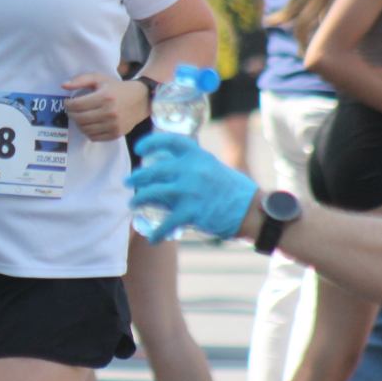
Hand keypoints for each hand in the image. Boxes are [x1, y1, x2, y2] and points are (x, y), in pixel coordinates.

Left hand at [62, 74, 147, 140]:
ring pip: (85, 129)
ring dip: (78, 123)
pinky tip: (89, 123)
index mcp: (105, 97)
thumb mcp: (99, 78)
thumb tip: (63, 85)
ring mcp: (113, 125)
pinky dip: (88, 131)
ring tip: (80, 116)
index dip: (68, 104)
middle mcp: (109, 112)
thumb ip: (80, 80)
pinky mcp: (116, 134)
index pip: (77, 105)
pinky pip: (94, 137)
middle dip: (71, 114)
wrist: (140, 100)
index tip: (67, 102)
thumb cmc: (116, 88)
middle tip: (71, 110)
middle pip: (79, 118)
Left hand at [125, 132, 259, 242]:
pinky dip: (157, 232)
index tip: (139, 149)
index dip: (151, 142)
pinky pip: (166, 222)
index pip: (169, 141)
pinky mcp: (191, 211)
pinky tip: (152, 239)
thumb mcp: (213, 168)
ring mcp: (189, 190)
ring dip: (138, 199)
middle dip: (137, 177)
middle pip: (154, 170)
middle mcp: (191, 169)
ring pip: (152, 193)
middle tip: (129, 182)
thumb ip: (192, 167)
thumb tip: (166, 173)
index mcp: (198, 155)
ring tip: (132, 204)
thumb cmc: (234, 190)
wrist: (252, 211)